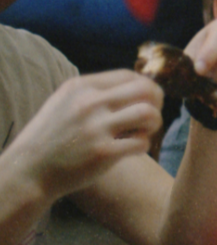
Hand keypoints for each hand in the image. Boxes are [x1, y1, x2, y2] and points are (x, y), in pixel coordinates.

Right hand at [6, 70, 162, 199]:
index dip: (146, 88)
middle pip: (145, 90)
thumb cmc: (54, 136)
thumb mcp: (65, 102)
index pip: (129, 75)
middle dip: (156, 103)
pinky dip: (143, 145)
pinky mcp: (104, 153)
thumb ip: (95, 93)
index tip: (146, 101)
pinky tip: (131, 148)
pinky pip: (142, 143)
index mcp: (81, 87)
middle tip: (149, 118)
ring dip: (153, 124)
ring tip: (142, 132)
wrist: (31, 169)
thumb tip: (137, 86)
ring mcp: (96, 128)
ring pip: (149, 114)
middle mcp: (89, 103)